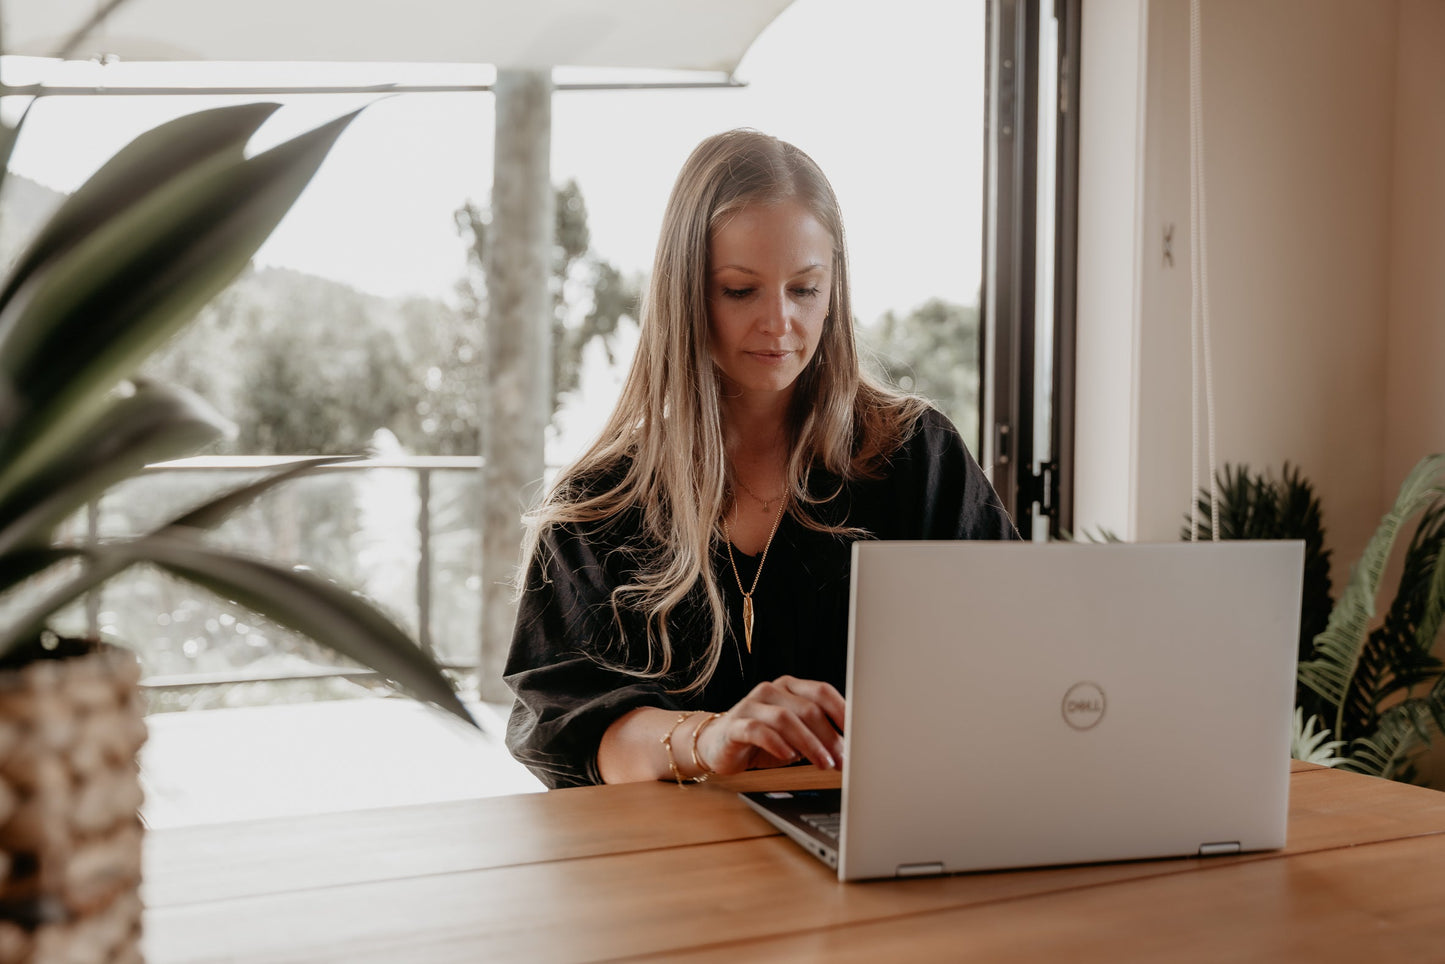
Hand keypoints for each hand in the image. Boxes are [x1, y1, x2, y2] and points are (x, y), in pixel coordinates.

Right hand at [695, 676, 845, 774]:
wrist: (716, 746)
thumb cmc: (762, 740)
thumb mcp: (795, 735)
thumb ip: (818, 734)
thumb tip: (852, 749)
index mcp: (790, 688)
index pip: (822, 692)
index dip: (843, 712)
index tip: (859, 735)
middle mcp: (771, 690)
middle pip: (808, 708)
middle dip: (830, 736)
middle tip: (843, 760)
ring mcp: (752, 705)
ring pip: (786, 719)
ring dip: (810, 744)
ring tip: (824, 764)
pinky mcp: (735, 725)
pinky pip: (758, 730)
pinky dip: (777, 744)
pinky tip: (789, 757)